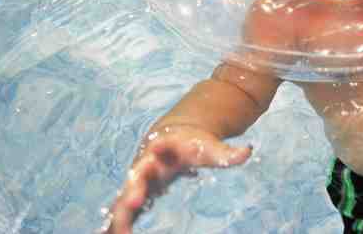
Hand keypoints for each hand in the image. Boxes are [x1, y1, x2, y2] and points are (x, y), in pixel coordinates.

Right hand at [103, 125, 252, 233]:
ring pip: (123, 201)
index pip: (156, 152)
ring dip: (117, 217)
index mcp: (162, 150)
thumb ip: (226, 153)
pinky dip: (114, 226)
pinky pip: (122, 214)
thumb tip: (248, 151)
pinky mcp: (135, 196)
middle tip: (132, 202)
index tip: (154, 153)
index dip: (156, 153)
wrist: (169, 137)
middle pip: (135, 179)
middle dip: (131, 191)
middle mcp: (145, 166)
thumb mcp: (208, 147)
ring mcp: (137, 182)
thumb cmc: (191, 143)